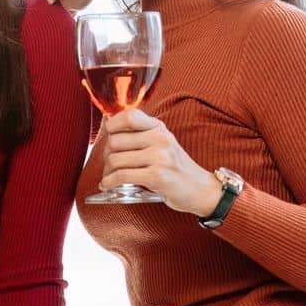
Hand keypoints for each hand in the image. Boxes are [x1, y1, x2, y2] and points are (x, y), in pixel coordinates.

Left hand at [99, 108, 223, 216]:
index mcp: (159, 127)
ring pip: (115, 159)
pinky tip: (108, 185)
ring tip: (110, 177)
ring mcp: (159, 157)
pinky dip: (109, 182)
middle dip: (105, 154)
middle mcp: (160, 138)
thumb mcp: (161, 142)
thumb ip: (140, 133)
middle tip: (108, 164)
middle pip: (115, 140)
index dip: (112, 125)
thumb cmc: (174, 167)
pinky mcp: (157, 176)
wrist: (200, 189)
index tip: (108, 137)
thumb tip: (106, 125)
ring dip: (107, 171)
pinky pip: (122, 176)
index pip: (129, 116)